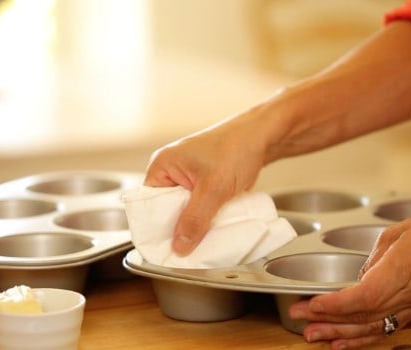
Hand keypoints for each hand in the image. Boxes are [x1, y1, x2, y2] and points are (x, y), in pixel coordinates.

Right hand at [143, 115, 267, 255]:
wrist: (262, 136)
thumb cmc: (236, 149)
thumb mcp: (214, 189)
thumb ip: (195, 219)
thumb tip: (178, 247)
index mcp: (161, 166)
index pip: (147, 205)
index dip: (155, 228)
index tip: (165, 249)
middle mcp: (170, 171)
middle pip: (165, 210)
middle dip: (177, 229)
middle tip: (187, 249)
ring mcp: (186, 176)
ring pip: (183, 211)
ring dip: (193, 224)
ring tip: (202, 240)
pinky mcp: (201, 182)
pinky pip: (196, 206)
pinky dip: (204, 218)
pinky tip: (212, 228)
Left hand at [288, 204, 410, 348]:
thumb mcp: (399, 232)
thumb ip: (373, 258)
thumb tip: (358, 276)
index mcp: (405, 271)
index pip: (364, 298)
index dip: (334, 305)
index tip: (312, 304)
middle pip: (363, 316)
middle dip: (328, 321)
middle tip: (301, 321)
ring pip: (374, 327)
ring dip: (341, 334)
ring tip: (315, 336)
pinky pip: (388, 328)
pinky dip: (364, 337)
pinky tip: (345, 342)